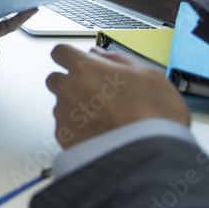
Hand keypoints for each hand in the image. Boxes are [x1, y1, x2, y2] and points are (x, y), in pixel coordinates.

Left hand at [45, 45, 189, 147]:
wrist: (150, 155)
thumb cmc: (153, 115)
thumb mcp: (147, 74)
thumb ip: (117, 60)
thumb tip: (100, 55)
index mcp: (85, 68)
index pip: (60, 52)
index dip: (70, 57)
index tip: (79, 62)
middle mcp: (68, 89)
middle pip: (56, 79)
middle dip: (70, 83)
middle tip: (95, 93)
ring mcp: (63, 115)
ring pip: (61, 104)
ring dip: (76, 107)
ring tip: (104, 118)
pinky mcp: (64, 138)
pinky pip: (65, 127)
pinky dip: (77, 129)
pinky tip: (99, 133)